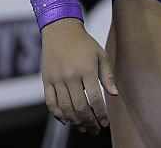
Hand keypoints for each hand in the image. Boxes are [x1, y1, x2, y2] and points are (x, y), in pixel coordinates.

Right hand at [40, 17, 117, 134]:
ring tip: (83, 128)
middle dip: (88, 122)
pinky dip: (57, 115)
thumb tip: (114, 95)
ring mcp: (56, 79)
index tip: (105, 123)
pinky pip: (50, 103)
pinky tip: (66, 121)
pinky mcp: (46, 80)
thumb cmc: (84, 43)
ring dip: (74, 122)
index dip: (100, 114)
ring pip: (64, 108)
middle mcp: (70, 76)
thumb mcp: (101, 55)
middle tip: (95, 130)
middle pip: (79, 107)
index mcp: (86, 70)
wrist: (61, 30)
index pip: (95, 99)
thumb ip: (107, 75)